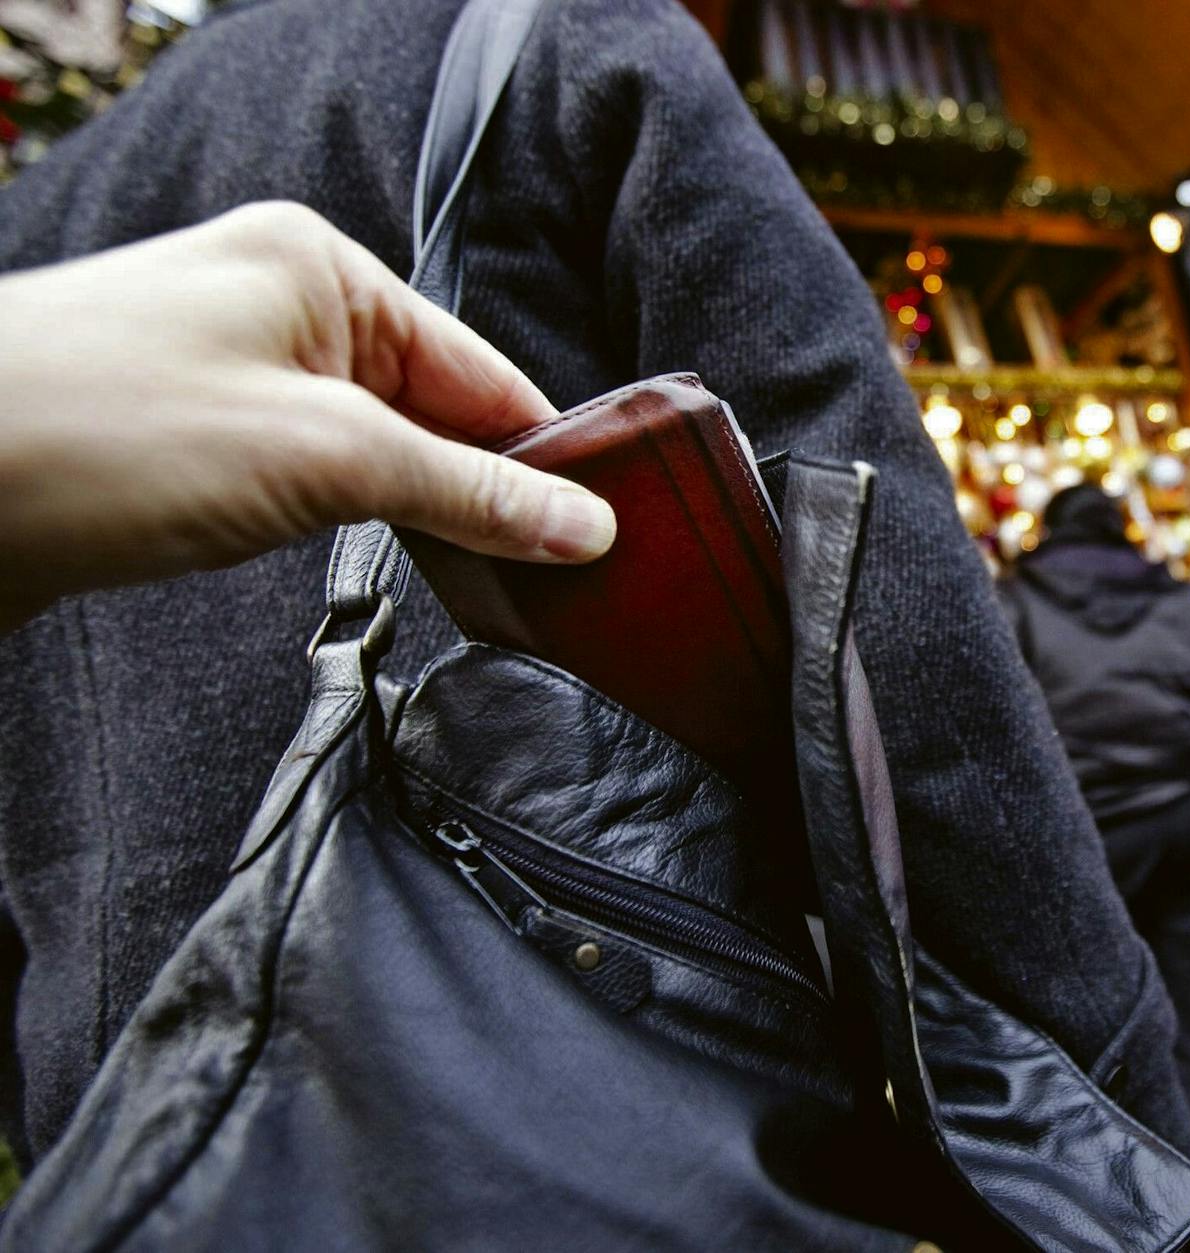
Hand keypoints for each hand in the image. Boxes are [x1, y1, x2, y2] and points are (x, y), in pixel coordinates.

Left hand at [0, 203, 615, 632]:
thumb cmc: (96, 432)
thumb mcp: (321, 457)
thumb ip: (465, 491)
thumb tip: (582, 523)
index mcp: (319, 270)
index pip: (477, 368)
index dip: (545, 454)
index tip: (604, 531)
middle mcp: (279, 309)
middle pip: (430, 409)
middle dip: (486, 490)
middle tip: (556, 577)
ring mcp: (233, 374)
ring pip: (373, 450)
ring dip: (422, 513)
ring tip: (491, 584)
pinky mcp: (196, 441)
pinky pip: (314, 476)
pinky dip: (357, 521)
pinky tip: (391, 568)